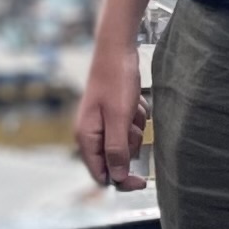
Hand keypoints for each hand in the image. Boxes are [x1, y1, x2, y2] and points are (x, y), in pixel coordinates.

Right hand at [76, 46, 148, 190]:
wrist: (117, 48)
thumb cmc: (116, 80)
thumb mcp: (119, 118)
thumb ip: (116, 150)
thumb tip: (116, 178)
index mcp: (86, 137)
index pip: (101, 175)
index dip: (121, 180)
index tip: (142, 179)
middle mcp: (90, 133)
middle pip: (115, 159)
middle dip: (129, 145)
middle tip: (132, 125)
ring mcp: (101, 122)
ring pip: (125, 142)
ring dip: (135, 129)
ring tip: (133, 108)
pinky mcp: (112, 113)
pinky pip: (129, 127)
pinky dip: (136, 117)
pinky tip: (135, 102)